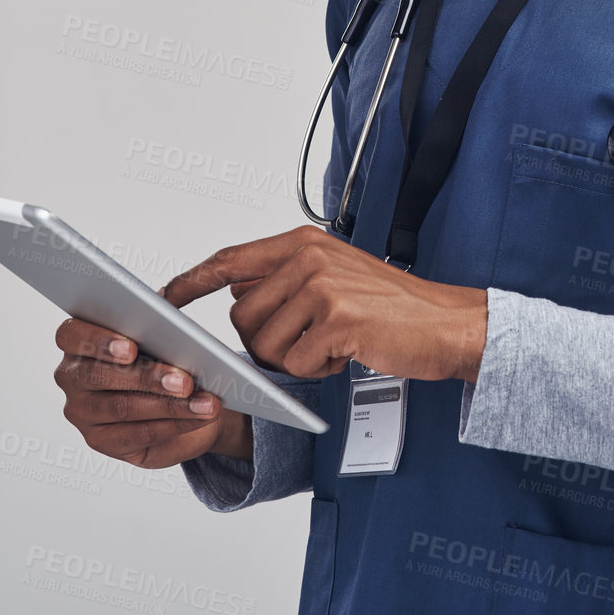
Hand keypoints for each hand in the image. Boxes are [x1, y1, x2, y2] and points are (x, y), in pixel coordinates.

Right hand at [53, 316, 252, 467]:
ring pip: (123, 407)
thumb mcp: (161, 337)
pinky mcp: (100, 441)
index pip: (71, 334)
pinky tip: (198, 416)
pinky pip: (138, 434)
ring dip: (170, 405)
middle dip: (147, 377)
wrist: (181, 405)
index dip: (99, 340)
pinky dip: (175, 424)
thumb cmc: (164, 359)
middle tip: (184, 381)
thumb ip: (156, 321)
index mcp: (78, 340)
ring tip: (204, 402)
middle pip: (99, 375)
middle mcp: (72, 376)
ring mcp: (82, 412)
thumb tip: (166, 306)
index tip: (131, 348)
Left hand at [160, 224, 487, 382]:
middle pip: (242, 316)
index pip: (231, 259)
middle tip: (305, 344)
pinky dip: (315, 371)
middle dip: (263, 343)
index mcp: (303, 243)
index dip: (193, 280)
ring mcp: (323, 288)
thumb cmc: (393, 307)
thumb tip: (237, 295)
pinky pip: (295, 364)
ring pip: (264, 344)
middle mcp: (309, 258)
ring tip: (330, 346)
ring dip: (292, 360)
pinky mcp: (337, 321)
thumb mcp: (336, 275)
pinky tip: (344, 355)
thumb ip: (286, 278)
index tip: (166, 297)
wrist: (447, 324)